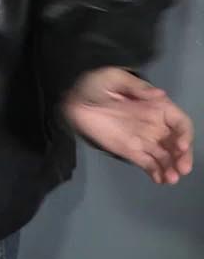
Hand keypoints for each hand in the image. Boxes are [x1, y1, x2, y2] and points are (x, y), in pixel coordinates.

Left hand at [61, 67, 193, 184]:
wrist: (72, 100)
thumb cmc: (94, 84)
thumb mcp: (113, 78)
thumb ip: (136, 87)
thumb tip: (160, 94)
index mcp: (156, 107)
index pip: (180, 122)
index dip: (185, 134)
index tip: (181, 146)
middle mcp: (155, 125)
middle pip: (177, 143)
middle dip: (183, 156)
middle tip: (182, 169)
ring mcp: (142, 140)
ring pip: (164, 156)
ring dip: (171, 168)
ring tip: (171, 179)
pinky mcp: (129, 150)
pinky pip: (146, 163)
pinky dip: (155, 172)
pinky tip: (160, 180)